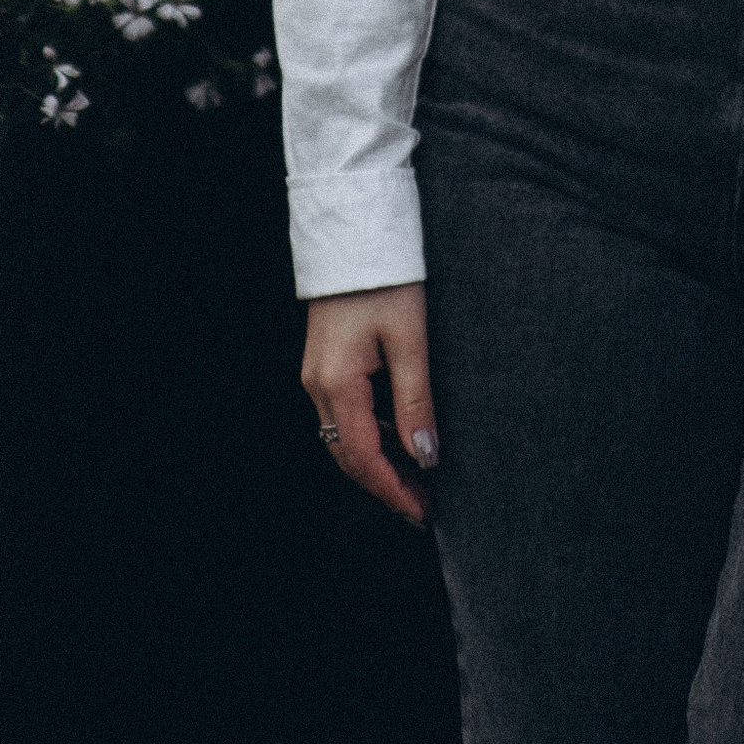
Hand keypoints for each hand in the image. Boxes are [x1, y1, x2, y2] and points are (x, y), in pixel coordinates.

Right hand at [301, 281, 437, 526]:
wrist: (355, 229)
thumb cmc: (386, 279)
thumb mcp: (410, 339)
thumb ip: (416, 401)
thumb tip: (426, 456)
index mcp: (336, 384)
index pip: (364, 457)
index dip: (394, 491)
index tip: (424, 514)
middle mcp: (317, 385)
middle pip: (349, 455)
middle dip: (386, 485)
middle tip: (424, 507)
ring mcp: (317, 374)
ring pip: (345, 437)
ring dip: (379, 462)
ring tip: (418, 479)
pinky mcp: (325, 363)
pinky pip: (344, 415)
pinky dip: (371, 435)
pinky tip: (399, 439)